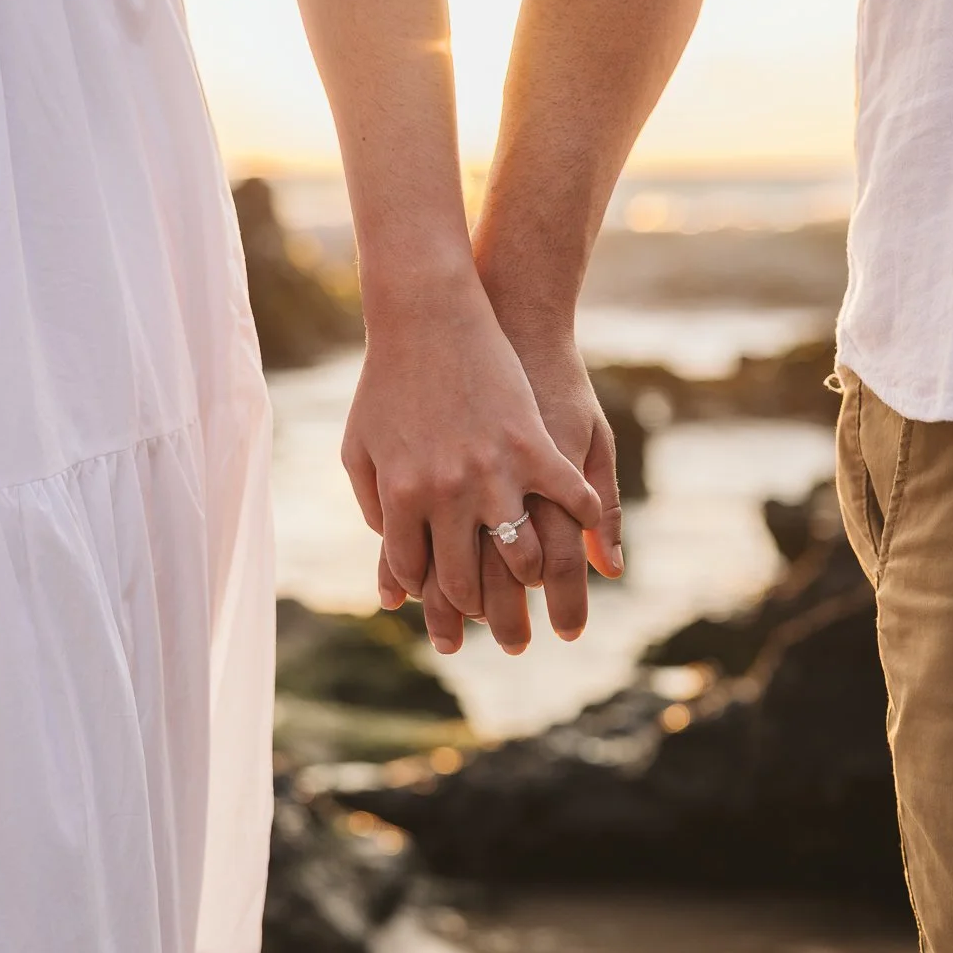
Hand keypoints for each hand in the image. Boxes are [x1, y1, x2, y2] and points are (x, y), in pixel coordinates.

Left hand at [341, 267, 601, 638]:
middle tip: (506, 638)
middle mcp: (447, 495)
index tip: (454, 624)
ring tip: (538, 581)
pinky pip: (568, 497)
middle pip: (468, 580)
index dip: (435, 604)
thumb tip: (396, 574)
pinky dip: (585, 518)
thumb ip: (376, 511)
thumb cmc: (386, 383)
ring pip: (521, 555)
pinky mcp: (532, 445)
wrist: (427, 315)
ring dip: (530, 577)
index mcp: (401, 498)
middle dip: (486, 618)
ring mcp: (493, 472)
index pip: (420, 575)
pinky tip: (590, 529)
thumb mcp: (362, 449)